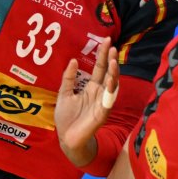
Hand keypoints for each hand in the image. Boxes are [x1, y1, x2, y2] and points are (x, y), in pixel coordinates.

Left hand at [54, 37, 119, 166]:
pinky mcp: (102, 112)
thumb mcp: (64, 93)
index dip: (102, 54)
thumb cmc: (66, 117)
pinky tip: (111, 80)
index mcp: (91, 87)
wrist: (66, 138)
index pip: (99, 67)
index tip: (106, 40)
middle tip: (111, 45)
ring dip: (113, 73)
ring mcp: (102, 102)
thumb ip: (69, 78)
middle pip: (108, 73)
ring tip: (112, 60)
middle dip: (110, 59)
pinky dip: (111, 90)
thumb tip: (74, 60)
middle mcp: (99, 92)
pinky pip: (109, 100)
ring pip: (112, 84)